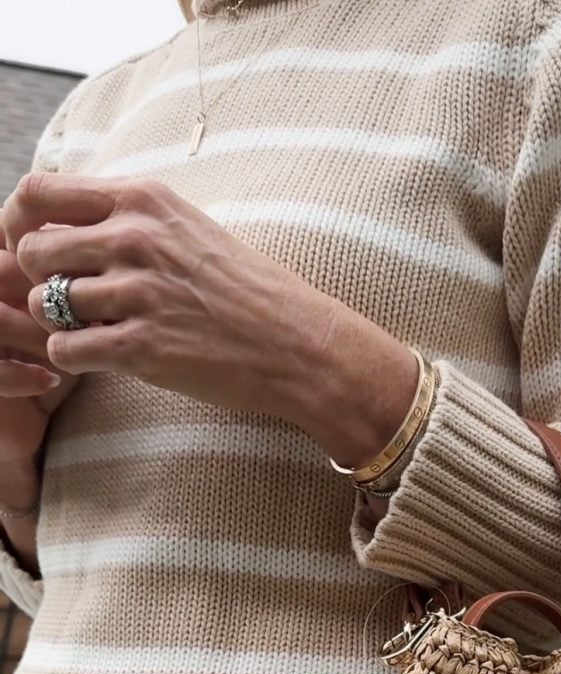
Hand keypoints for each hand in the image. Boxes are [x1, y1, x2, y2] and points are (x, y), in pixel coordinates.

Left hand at [4, 172, 420, 464]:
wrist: (298, 344)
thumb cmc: (249, 291)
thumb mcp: (189, 228)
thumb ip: (132, 219)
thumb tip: (77, 224)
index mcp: (142, 201)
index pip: (39, 192)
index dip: (19, 222)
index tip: (31, 247)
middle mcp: (134, 238)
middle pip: (33, 249)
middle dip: (36, 279)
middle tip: (60, 300)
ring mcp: (137, 293)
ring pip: (46, 304)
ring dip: (58, 323)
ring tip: (91, 331)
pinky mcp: (141, 346)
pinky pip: (67, 350)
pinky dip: (71, 359)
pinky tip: (98, 358)